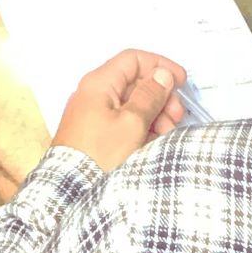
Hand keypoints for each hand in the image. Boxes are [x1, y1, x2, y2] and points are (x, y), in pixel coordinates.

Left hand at [53, 49, 188, 171]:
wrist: (72, 192)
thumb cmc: (98, 157)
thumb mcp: (131, 124)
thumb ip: (149, 96)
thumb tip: (161, 75)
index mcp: (98, 83)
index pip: (133, 60)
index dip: (159, 66)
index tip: (179, 81)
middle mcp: (93, 95)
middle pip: (134, 82)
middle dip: (159, 96)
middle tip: (175, 115)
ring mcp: (93, 115)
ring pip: (131, 104)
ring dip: (153, 114)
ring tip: (165, 133)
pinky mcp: (96, 135)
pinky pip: (123, 122)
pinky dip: (141, 127)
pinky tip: (153, 142)